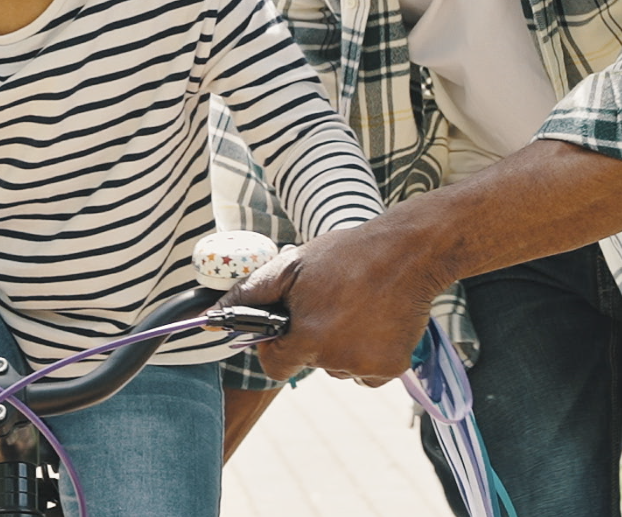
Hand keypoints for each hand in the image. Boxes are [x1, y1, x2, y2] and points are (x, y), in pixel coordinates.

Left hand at [221, 219, 442, 384]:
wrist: (408, 252)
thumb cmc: (346, 254)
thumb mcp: (292, 265)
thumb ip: (252, 293)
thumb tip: (213, 314)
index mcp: (308, 337)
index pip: (275, 365)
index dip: (276, 346)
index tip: (286, 326)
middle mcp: (336, 360)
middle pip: (308, 362)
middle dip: (311, 337)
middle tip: (327, 301)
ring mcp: (366, 366)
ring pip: (338, 366)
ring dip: (339, 344)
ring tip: (354, 304)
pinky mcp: (392, 368)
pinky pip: (366, 370)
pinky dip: (367, 350)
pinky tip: (374, 318)